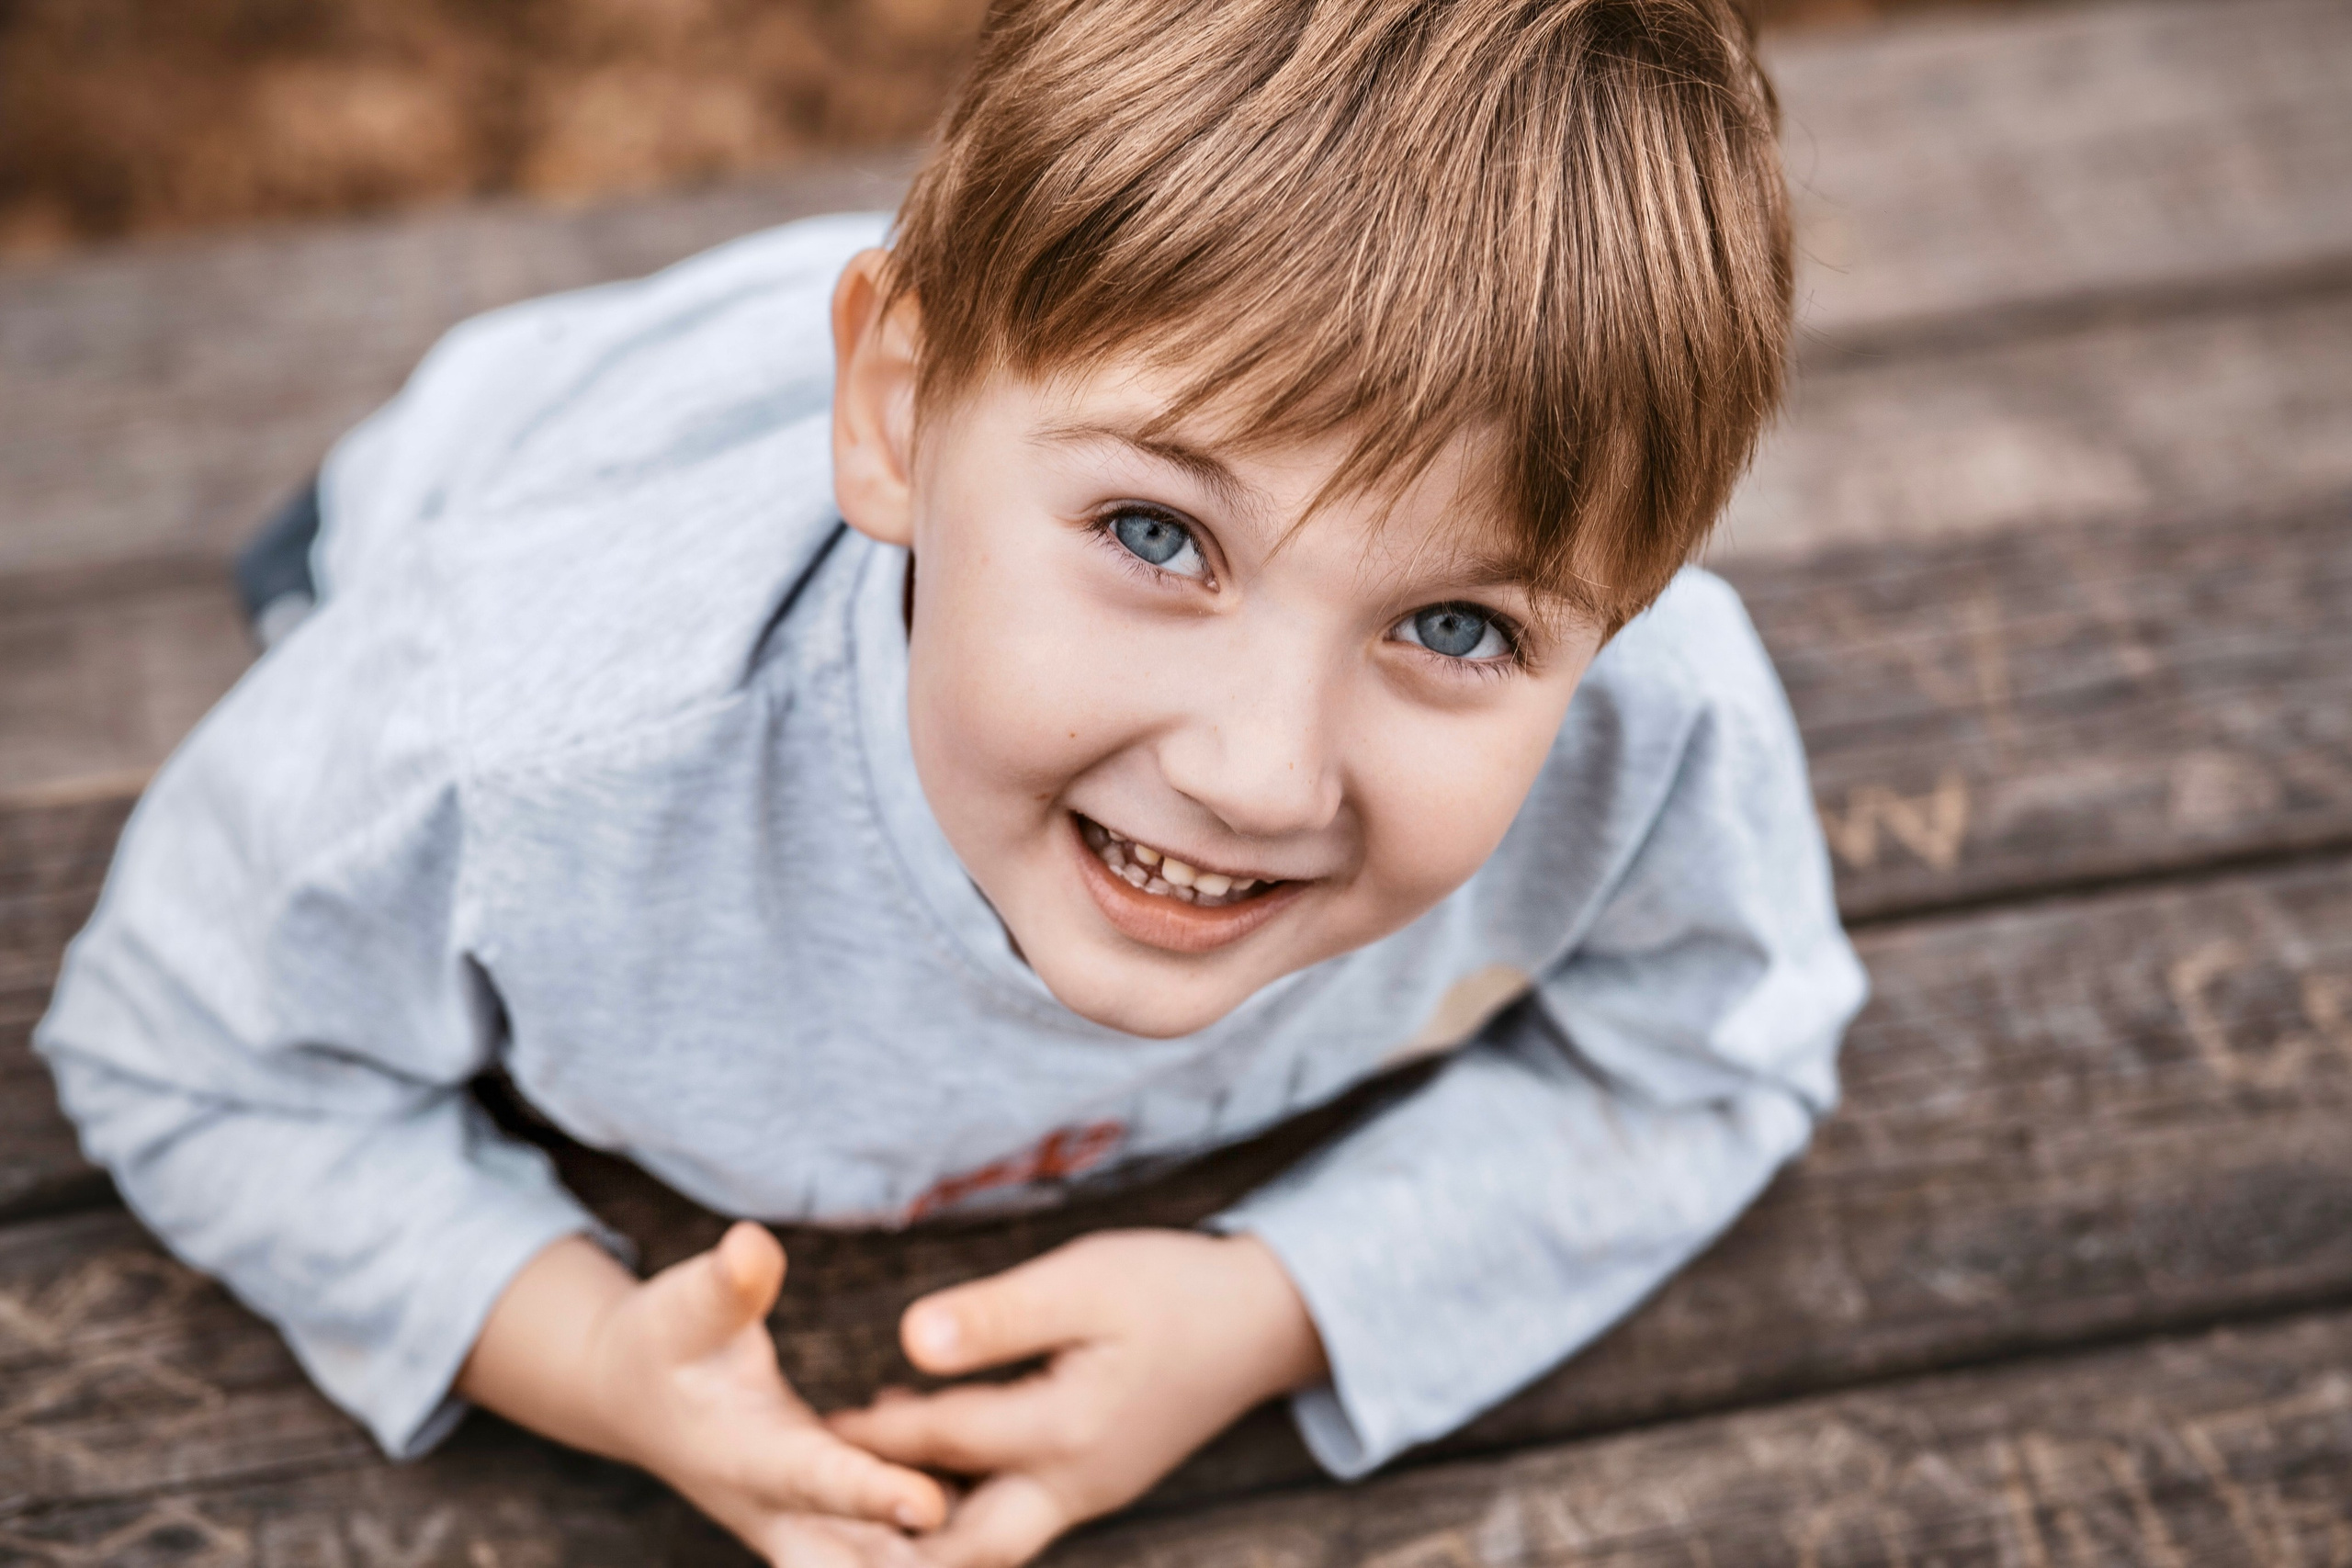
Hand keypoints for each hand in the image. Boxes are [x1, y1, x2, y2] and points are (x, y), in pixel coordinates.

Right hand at [461, 1224, 949, 1565]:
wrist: (635, 1396)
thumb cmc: (665, 1341)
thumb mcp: (684, 1306)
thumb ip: (727, 1284)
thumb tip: (752, 1243)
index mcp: (751, 1458)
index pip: (819, 1481)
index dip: (872, 1493)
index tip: (929, 1502)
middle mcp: (784, 1509)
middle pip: (855, 1564)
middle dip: (912, 1565)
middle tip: (980, 1550)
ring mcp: (810, 1525)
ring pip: (879, 1564)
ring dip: (937, 1555)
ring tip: (1007, 1523)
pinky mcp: (834, 1521)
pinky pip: (892, 1548)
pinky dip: (938, 1537)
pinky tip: (994, 1490)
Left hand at [828, 1229, 1327, 1567]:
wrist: (1266, 1323)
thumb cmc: (1174, 1288)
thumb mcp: (1087, 1282)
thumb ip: (999, 1315)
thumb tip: (908, 1340)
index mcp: (1067, 1432)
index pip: (941, 1443)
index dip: (867, 1439)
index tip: (798, 1436)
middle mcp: (1072, 1485)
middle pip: (963, 1551)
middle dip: (893, 1551)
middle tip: (816, 1539)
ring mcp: (1083, 1495)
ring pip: (984, 1543)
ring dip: (921, 1537)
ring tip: (848, 1506)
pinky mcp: (1088, 1486)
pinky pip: (1007, 1518)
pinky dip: (956, 1510)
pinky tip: (914, 1465)